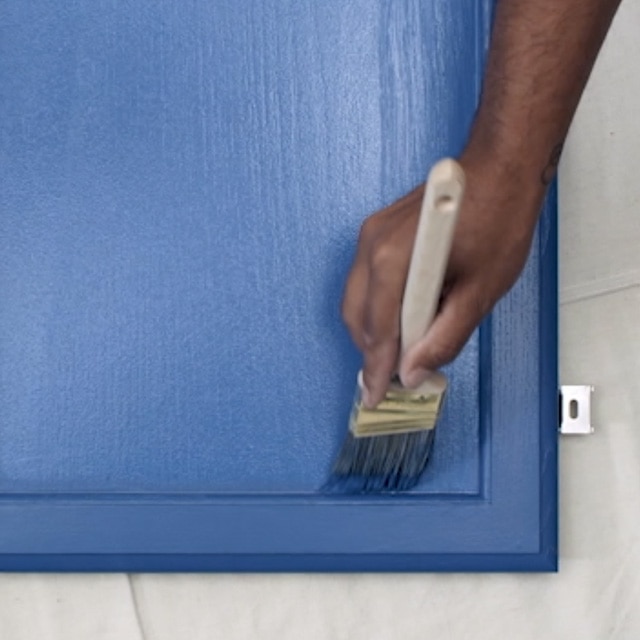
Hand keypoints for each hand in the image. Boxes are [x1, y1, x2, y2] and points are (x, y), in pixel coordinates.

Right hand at [341, 152, 546, 407]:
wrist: (499, 169)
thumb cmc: (497, 218)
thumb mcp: (479, 292)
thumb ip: (444, 338)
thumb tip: (414, 369)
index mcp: (394, 260)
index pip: (377, 331)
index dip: (377, 369)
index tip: (376, 395)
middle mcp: (372, 246)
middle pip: (356, 317)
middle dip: (373, 350)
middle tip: (397, 375)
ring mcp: (370, 236)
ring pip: (357, 300)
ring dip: (376, 329)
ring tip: (406, 347)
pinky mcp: (377, 232)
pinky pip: (366, 282)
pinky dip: (380, 307)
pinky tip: (406, 315)